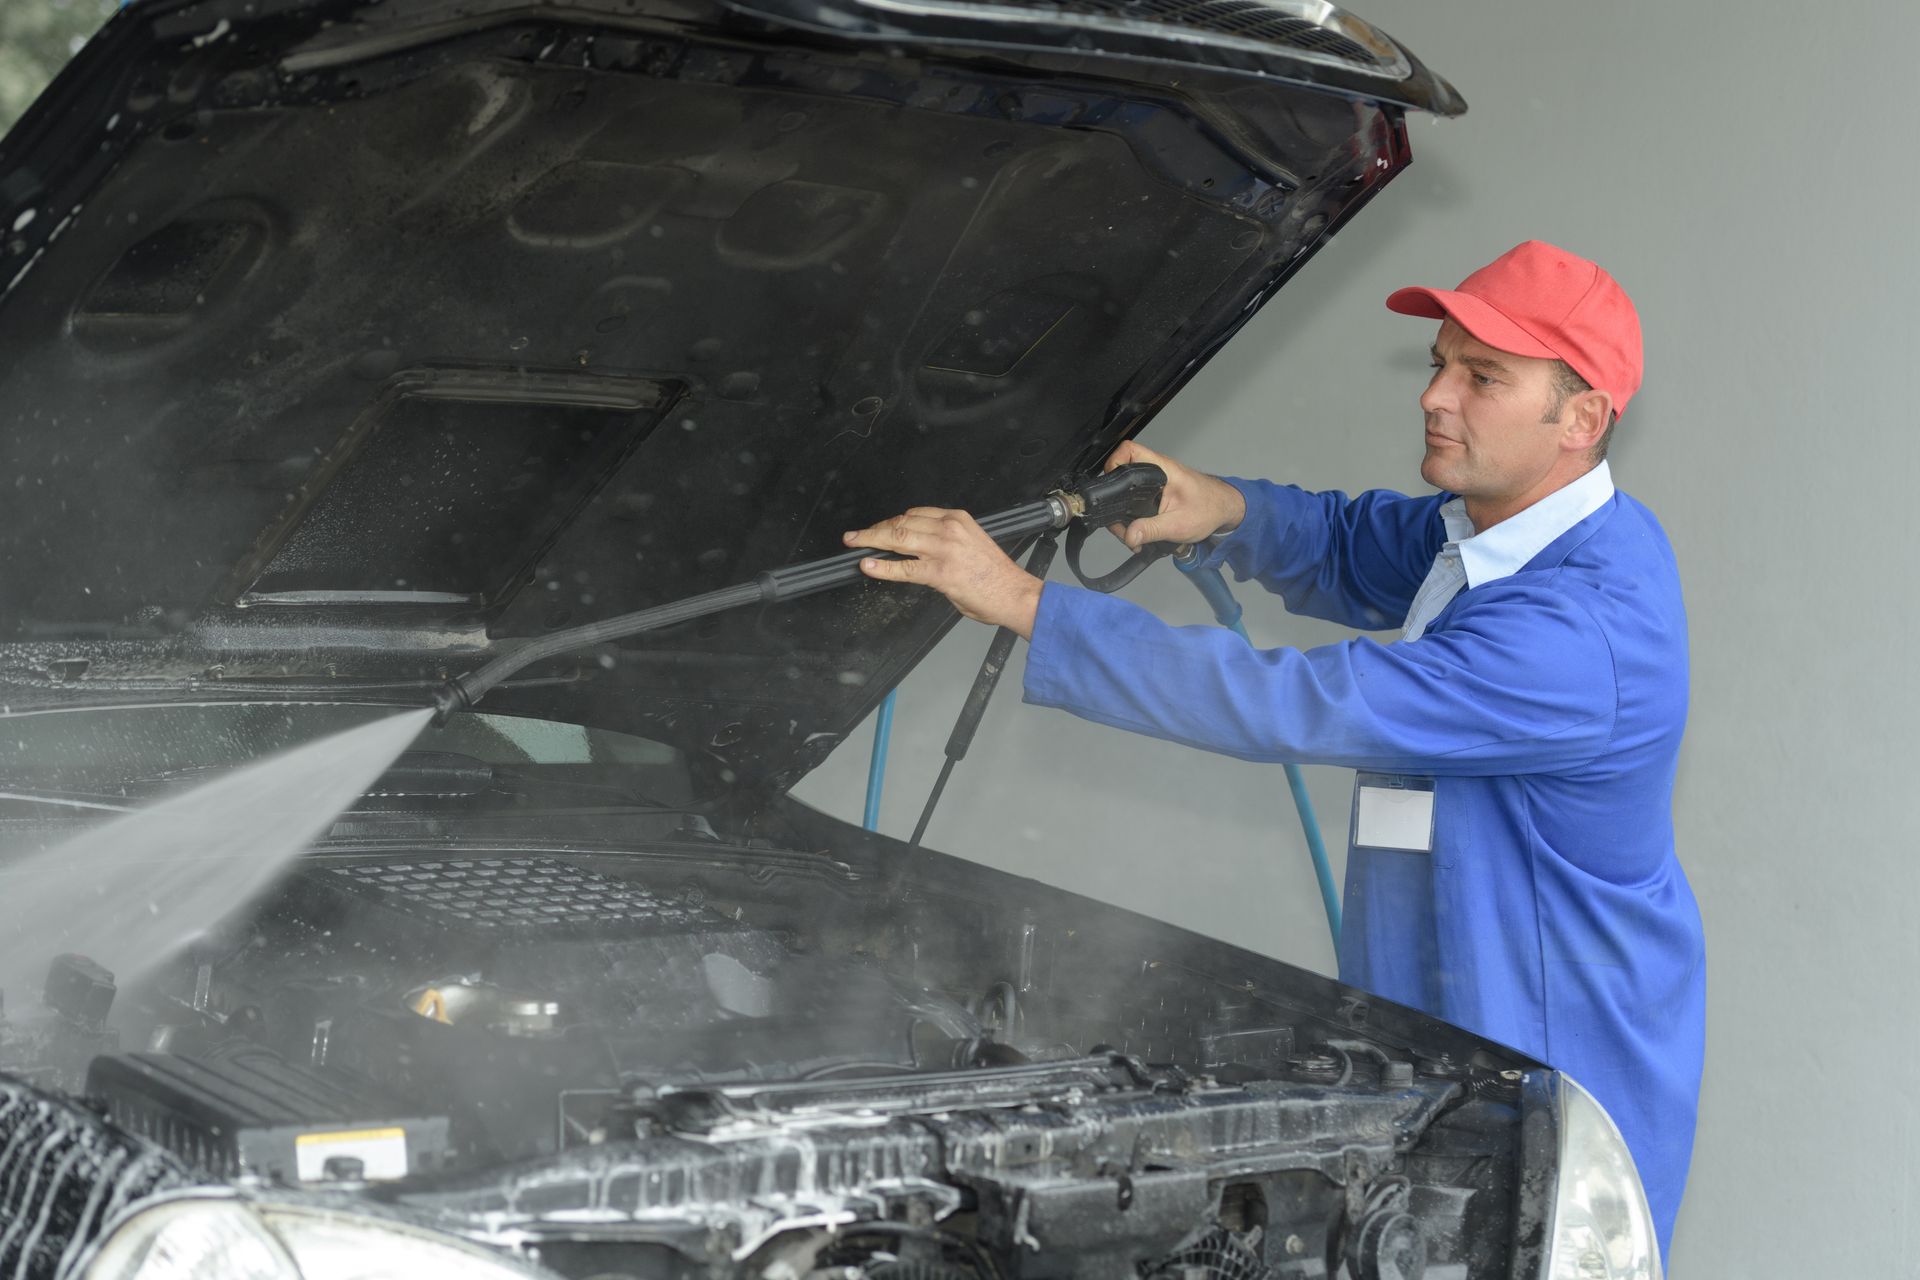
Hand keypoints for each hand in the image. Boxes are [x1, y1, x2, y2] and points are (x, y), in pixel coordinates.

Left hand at [844, 508, 1043, 638]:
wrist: (1015, 594)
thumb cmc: (996, 576)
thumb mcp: (971, 543)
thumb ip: (945, 542)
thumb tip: (920, 550)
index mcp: (958, 519)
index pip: (915, 513)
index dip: (891, 521)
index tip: (879, 529)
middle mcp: (949, 529)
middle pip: (902, 522)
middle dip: (875, 529)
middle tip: (856, 535)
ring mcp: (944, 550)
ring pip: (898, 538)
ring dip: (871, 540)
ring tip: (854, 544)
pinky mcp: (940, 573)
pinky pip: (904, 568)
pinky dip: (882, 567)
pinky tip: (869, 566)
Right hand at [1101, 440, 1245, 549]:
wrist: (1226, 510)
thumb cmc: (1210, 509)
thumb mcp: (1179, 524)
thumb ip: (1152, 530)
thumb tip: (1129, 536)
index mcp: (1162, 470)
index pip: (1130, 451)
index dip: (1114, 462)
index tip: (1109, 485)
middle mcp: (1158, 471)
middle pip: (1123, 475)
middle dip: (1116, 501)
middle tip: (1120, 525)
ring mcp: (1158, 481)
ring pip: (1129, 490)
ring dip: (1125, 512)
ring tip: (1130, 535)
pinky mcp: (1158, 492)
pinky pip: (1138, 499)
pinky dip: (1134, 515)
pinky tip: (1138, 531)